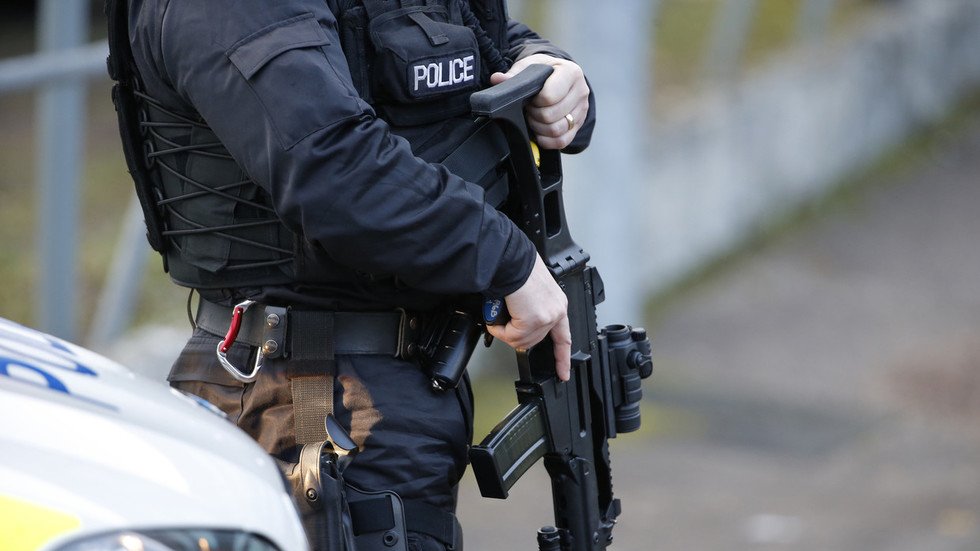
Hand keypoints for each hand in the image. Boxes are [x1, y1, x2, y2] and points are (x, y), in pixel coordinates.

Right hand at [485, 254, 571, 380]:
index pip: (563, 337)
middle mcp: (556, 311)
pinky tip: (497, 316)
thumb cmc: (516, 268)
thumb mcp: (531, 291)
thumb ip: (531, 309)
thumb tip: (517, 323)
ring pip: (521, 341)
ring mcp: (546, 318)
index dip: (562, 357)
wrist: (510, 261)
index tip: (563, 373)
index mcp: (557, 304)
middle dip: (515, 335)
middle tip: (502, 323)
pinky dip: (499, 329)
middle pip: (534, 341)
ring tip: (499, 315)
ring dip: (504, 331)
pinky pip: (511, 337)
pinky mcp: (533, 321)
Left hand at [490, 53, 589, 150]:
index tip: (531, 97)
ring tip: (534, 117)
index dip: (535, 100)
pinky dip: (546, 140)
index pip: (550, 96)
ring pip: (557, 130)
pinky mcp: (578, 125)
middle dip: (535, 114)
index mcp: (570, 72)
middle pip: (552, 115)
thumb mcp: (529, 67)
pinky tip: (539, 131)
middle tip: (530, 108)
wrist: (558, 77)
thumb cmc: (544, 71)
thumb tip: (497, 79)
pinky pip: (562, 141)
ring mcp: (581, 110)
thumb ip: (514, 74)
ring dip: (539, 128)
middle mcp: (581, 91)